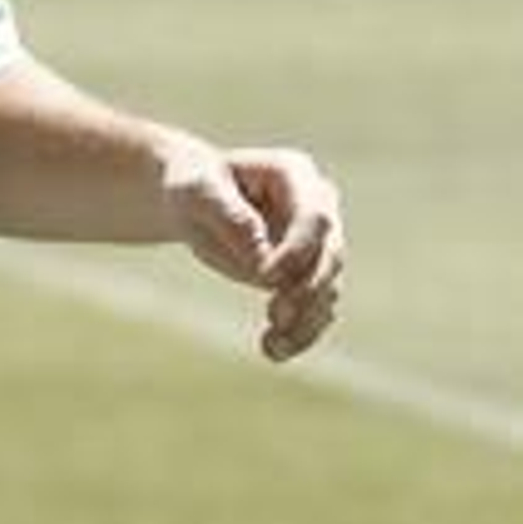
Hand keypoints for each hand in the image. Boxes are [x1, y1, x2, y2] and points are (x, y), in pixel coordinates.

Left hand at [163, 138, 344, 363]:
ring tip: (272, 346)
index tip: (266, 277)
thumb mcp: (197, 192)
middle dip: (308, 289)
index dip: (297, 250)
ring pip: (328, 289)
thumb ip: (230, 218)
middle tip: (277, 315)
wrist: (193, 201)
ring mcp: (317, 244)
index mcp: (295, 174)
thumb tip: (263, 261)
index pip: (314, 217)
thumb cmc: (193, 186)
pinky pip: (315, 310)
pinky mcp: (307, 275)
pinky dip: (300, 333)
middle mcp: (318, 208)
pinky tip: (273, 350)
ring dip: (306, 321)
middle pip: (331, 255)